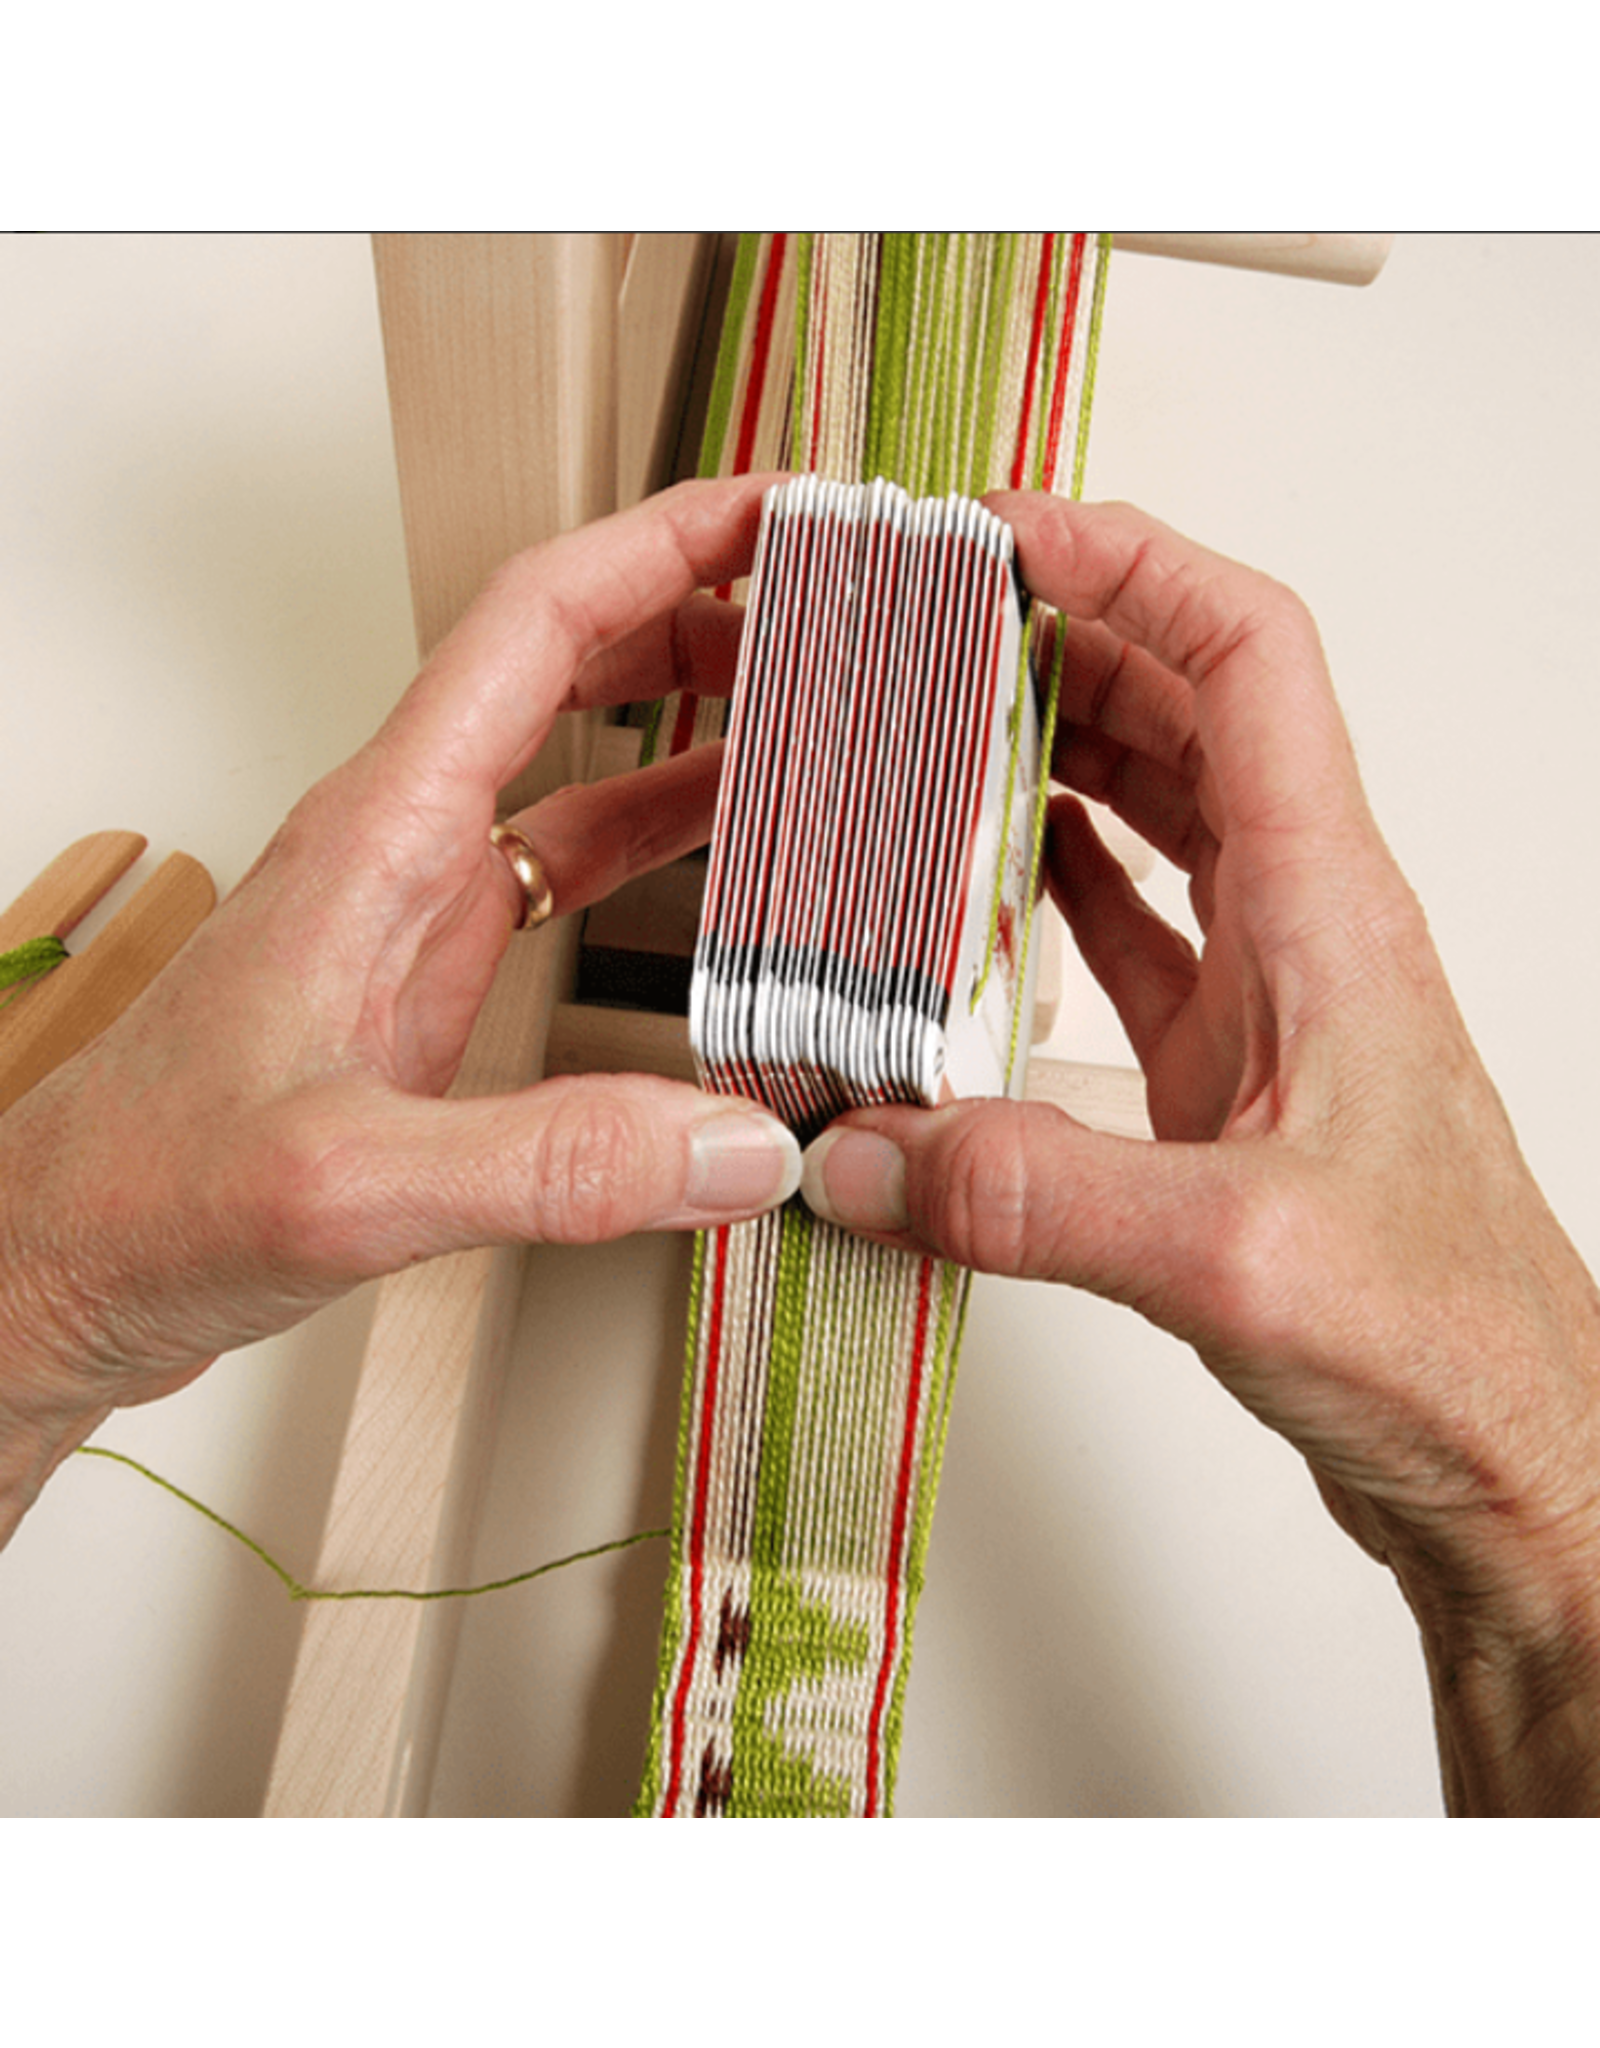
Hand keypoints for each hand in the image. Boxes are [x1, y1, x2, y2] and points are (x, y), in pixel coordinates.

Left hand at [0, 477, 800, 1528]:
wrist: (67, 1263)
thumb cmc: (148, 1193)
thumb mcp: (353, 1184)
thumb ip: (550, 1164)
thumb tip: (739, 1142)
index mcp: (378, 830)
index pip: (533, 624)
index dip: (660, 547)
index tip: (774, 519)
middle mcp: (401, 843)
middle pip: (567, 663)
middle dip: (700, 613)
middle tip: (827, 612)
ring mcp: (418, 908)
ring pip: (577, 763)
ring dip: (691, 721)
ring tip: (810, 710)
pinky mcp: (431, 976)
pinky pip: (568, 870)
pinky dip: (660, 842)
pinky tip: (730, 863)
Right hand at [800, 494, 1599, 1812]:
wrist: (1509, 1450)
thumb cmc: (1450, 1338)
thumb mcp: (1234, 1256)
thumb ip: (1034, 1195)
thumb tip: (866, 1153)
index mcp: (1328, 908)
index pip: (1248, 656)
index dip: (1134, 564)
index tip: (1009, 533)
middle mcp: (1302, 927)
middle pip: (1184, 710)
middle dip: (1061, 638)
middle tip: (930, 625)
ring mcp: (1266, 999)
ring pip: (1156, 812)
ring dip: (1053, 750)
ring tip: (932, 726)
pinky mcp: (1225, 1077)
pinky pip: (1130, 931)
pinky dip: (1051, 883)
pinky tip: (981, 884)